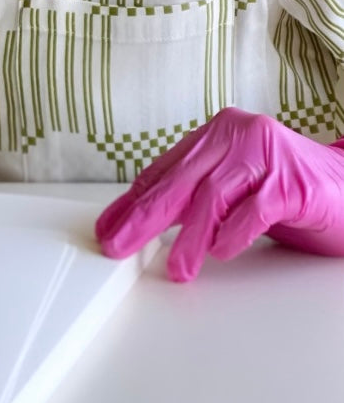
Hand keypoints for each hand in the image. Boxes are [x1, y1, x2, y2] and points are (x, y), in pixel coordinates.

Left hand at [96, 106, 343, 282]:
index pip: (165, 169)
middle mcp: (238, 135)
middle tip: (119, 245)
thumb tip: (141, 222)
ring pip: (213, 197)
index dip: (133, 201)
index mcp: (217, 133)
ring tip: (178, 269)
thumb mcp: (233, 189)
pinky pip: (254, 210)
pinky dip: (234, 234)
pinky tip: (222, 252)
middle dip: (145, 217)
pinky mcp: (293, 183)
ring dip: (190, 239)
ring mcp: (267, 156)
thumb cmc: (289, 191)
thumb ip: (193, 198)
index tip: (108, 228)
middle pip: (181, 180)